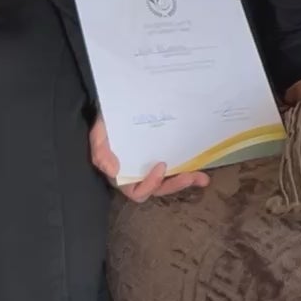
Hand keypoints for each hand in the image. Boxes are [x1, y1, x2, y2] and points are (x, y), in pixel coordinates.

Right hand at [89, 116, 209, 203]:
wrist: (116, 108)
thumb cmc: (106, 124)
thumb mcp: (98, 135)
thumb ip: (101, 153)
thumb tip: (114, 171)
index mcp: (124, 176)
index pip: (137, 191)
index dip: (150, 184)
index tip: (161, 166)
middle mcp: (139, 175)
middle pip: (158, 189)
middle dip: (174, 185)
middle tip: (189, 176)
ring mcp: (152, 167)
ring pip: (169, 181)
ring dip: (186, 180)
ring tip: (201, 178)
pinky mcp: (163, 155)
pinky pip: (176, 168)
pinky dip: (189, 169)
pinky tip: (202, 169)